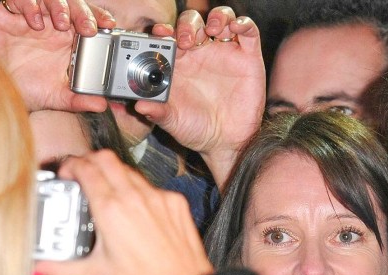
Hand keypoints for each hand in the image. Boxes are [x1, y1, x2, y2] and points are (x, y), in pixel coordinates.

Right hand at [0, 0, 113, 112]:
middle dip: (83, 12)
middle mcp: (50, 25)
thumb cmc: (24, 88)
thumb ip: (78, 99)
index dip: (99, 17)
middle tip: (88, 27)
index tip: (109, 25)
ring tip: (61, 23)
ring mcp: (31, 17)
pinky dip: (30, 5)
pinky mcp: (9, 14)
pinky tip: (34, 23)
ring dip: (59, 6)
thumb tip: (101, 104)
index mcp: (66, 39)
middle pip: (72, 4)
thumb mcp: (55, 97)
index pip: (87, 19)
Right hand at [35, 150, 213, 274]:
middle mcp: (133, 196)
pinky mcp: (173, 200)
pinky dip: (139, 191)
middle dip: (90, 161)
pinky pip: (151, 186)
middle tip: (83, 174)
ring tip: (108, 193)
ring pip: (129, 170)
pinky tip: (136, 210)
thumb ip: (62, 269)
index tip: (66, 173)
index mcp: (110, 209)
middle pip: (105, 158)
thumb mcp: (97, 274)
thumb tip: (37, 269)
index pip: (85, 168)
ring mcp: (156, 195)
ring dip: (114, 175)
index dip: (71, 165)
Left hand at [139, 7, 264, 187]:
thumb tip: (139, 105)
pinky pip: (248, 31)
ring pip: (220, 19)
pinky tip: (236, 27)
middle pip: (193, 22)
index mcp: (180, 63)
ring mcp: (225, 52)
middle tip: (187, 40)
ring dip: (216, 17)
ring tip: (212, 30)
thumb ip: (157, 112)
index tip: (159, 33)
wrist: (227, 143)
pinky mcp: (248, 57)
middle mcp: (201, 53)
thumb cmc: (198, 130)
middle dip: (188, 25)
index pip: (169, 36)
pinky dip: (243, 22)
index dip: (163, 30)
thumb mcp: (174, 122)